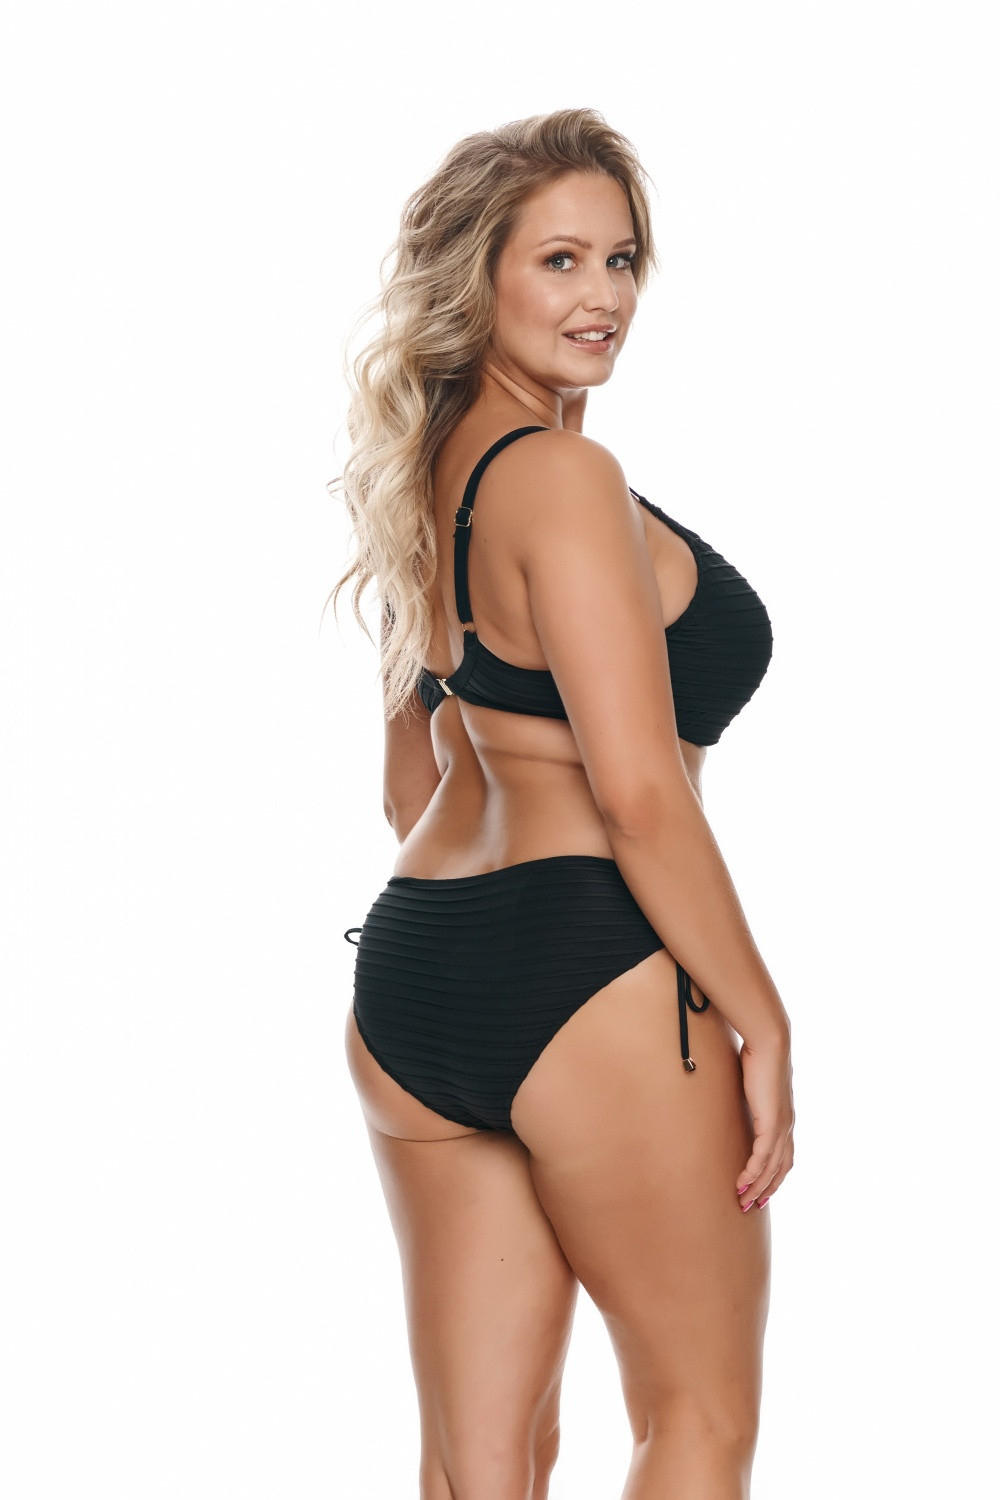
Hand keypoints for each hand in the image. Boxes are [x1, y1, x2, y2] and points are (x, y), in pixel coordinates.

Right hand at [735, 1033, 794, 1210]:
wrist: (770, 1043)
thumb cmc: (759, 1056)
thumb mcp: (753, 1082)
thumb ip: (749, 1095)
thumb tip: (735, 1095)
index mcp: (784, 1119)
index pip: (784, 1157)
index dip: (773, 1177)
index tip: (761, 1192)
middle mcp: (787, 1127)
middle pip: (780, 1169)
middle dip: (766, 1190)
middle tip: (749, 1207)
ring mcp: (781, 1126)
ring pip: (772, 1168)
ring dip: (758, 1187)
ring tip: (743, 1202)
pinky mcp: (771, 1123)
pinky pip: (762, 1156)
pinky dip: (753, 1173)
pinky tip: (742, 1183)